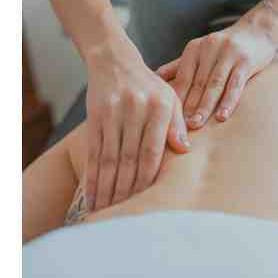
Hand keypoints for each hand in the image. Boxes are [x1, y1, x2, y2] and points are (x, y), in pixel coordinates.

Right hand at [84, 42, 189, 211]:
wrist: (114, 61)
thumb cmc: (149, 85)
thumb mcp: (170, 97)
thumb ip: (177, 124)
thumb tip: (185, 150)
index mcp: (160, 107)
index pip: (152, 152)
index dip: (147, 180)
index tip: (145, 203)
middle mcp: (136, 110)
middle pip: (129, 159)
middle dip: (125, 191)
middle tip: (123, 216)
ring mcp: (113, 113)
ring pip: (109, 159)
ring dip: (107, 189)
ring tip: (105, 213)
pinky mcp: (94, 117)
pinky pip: (93, 152)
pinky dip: (92, 177)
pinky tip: (92, 195)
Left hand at [156, 5, 277, 128]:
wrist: (257, 31)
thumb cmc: (225, 47)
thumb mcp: (200, 52)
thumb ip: (178, 66)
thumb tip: (154, 79)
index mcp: (194, 49)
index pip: (182, 77)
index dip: (175, 99)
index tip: (167, 119)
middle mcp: (209, 48)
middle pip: (196, 83)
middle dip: (187, 106)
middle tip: (178, 128)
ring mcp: (228, 54)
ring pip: (214, 84)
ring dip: (204, 106)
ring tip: (196, 124)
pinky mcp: (246, 60)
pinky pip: (236, 84)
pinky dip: (228, 101)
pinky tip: (222, 116)